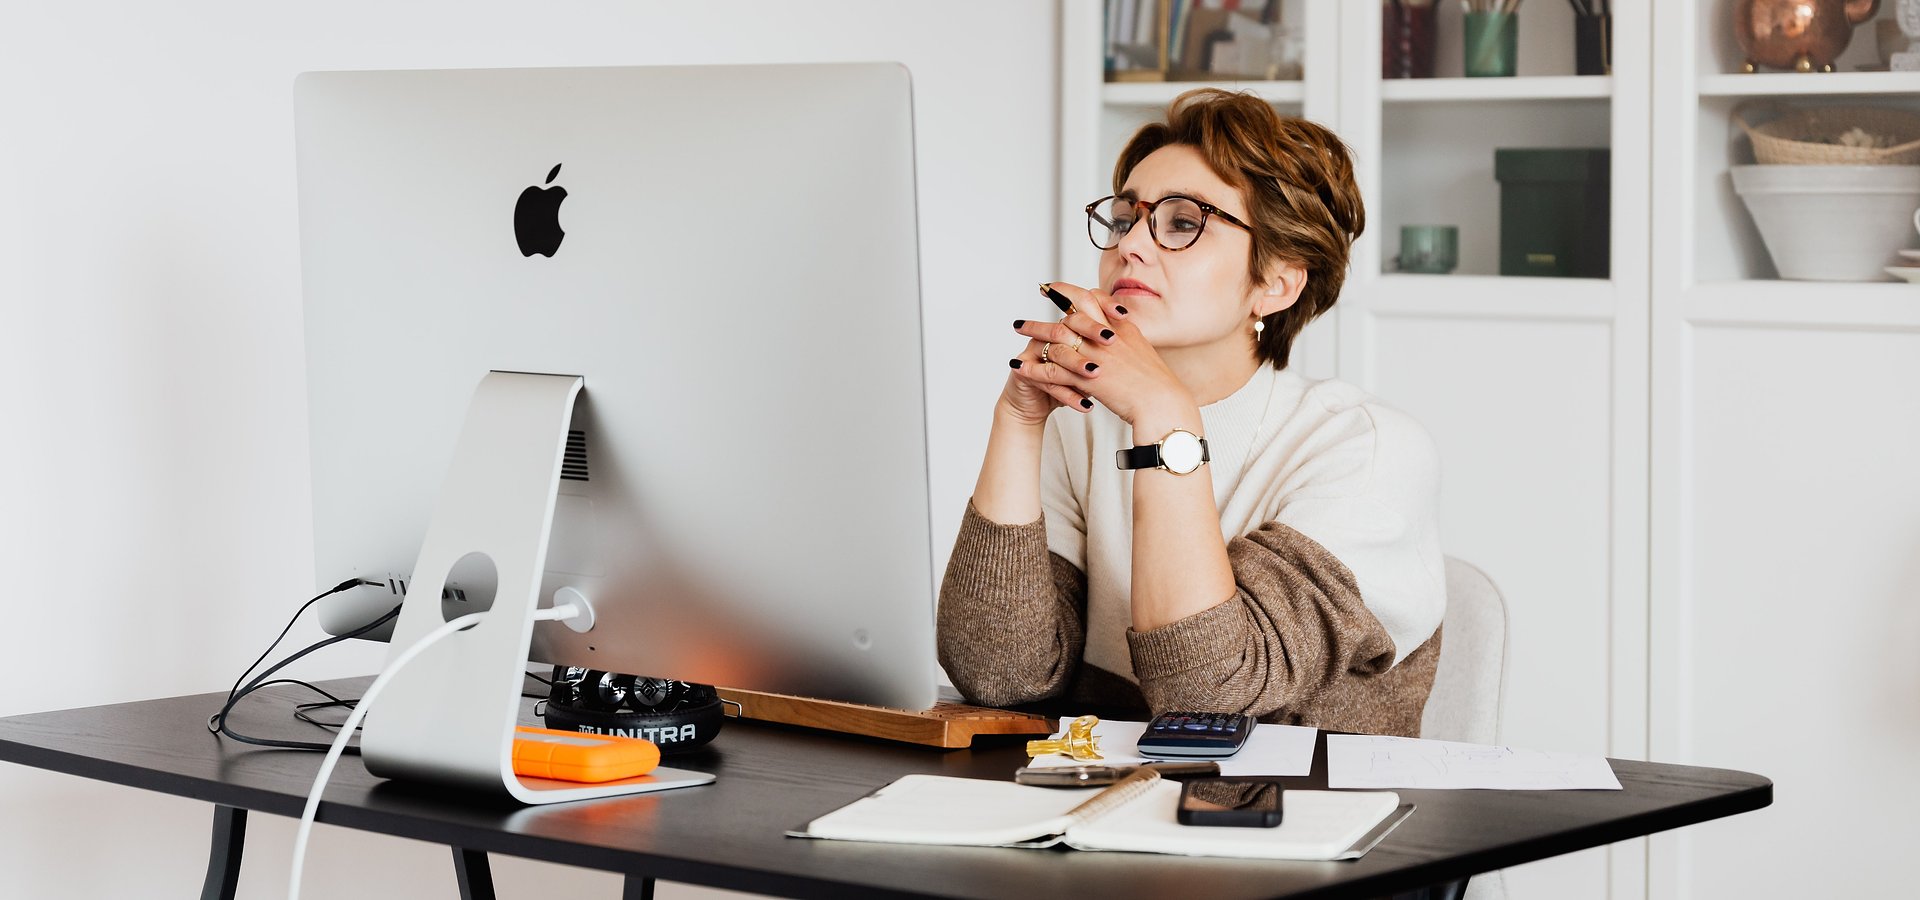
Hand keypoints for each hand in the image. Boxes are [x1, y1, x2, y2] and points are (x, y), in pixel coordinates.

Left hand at [1008, 282, 1193, 425]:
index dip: (1071, 290)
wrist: (1162, 403)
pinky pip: (1052, 370)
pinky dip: (1033, 367)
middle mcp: (1107, 336)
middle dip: (1048, 303)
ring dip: (1034, 331)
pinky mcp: (1087, 377)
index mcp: (1121, 327)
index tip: (1055, 287)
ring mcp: (1096, 355)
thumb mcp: (1141, 351)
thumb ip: (1125, 338)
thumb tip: (1116, 331)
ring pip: (1057, 337)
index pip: (1093, 298)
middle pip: (1071, 311)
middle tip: (1039, 291)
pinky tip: (1019, 367)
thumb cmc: (1156, 385)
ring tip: (1018, 328)